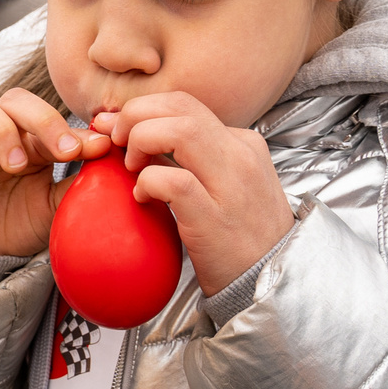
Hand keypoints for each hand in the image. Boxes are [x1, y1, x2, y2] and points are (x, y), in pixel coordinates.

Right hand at [0, 89, 103, 261]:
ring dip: (2, 131)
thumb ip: (80, 182)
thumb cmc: (18, 223)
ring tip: (17, 165)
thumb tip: (109, 153)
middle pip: (14, 98)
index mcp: (30, 139)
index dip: (77, 129)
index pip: (52, 117)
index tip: (101, 148)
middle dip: (43, 119)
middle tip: (64, 152)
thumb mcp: (57, 205)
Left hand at [93, 92, 293, 292]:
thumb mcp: (222, 186)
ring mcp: (231, 185)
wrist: (271, 283)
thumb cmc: (239, 238)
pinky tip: (141, 198)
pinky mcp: (215, 218)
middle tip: (116, 141)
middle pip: (180, 105)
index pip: (185, 105)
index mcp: (243, 144)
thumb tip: (133, 135)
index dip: (143, 110)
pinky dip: (147, 182)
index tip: (116, 127)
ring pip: (179, 131)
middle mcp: (241, 156)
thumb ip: (186, 159)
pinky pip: (172, 181)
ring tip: (131, 167)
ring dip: (141, 141)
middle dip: (135, 115)